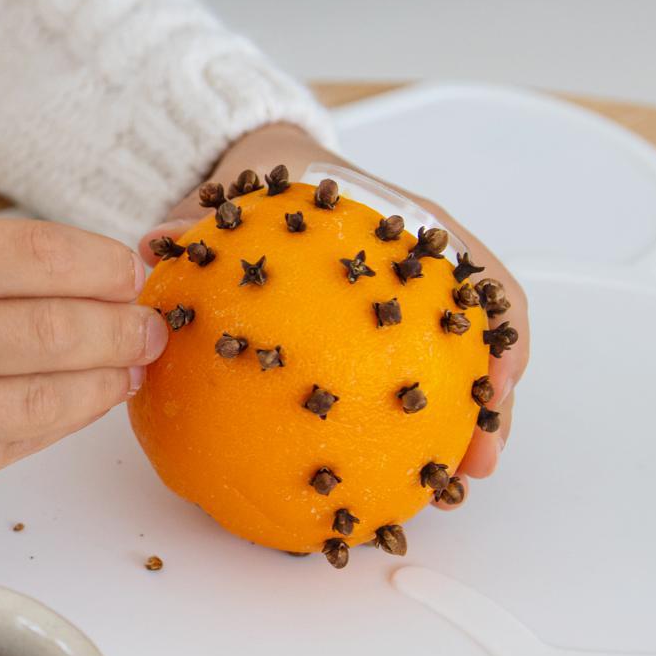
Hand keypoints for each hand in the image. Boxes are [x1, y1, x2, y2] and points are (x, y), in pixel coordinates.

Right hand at [0, 219, 166, 504]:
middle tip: (152, 323)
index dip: (101, 266)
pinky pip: (8, 447)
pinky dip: (56, 421)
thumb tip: (94, 276)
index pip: (33, 259)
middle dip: (120, 327)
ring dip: (104, 381)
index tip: (130, 270)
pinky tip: (81, 401)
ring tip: (130, 363)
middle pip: (51, 333)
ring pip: (41, 401)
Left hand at [140, 123, 529, 482]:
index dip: (499, 328)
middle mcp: (425, 274)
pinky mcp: (382, 343)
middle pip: (483, 342)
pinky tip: (381, 476)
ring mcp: (410, 310)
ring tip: (451, 485)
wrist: (267, 171)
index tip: (495, 376)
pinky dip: (401, 432)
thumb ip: (202, 219)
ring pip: (456, 375)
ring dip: (462, 431)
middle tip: (479, 459)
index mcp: (408, 230)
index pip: (478, 277)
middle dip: (491, 404)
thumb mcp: (240, 191)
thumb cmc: (271, 182)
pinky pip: (401, 390)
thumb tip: (156, 246)